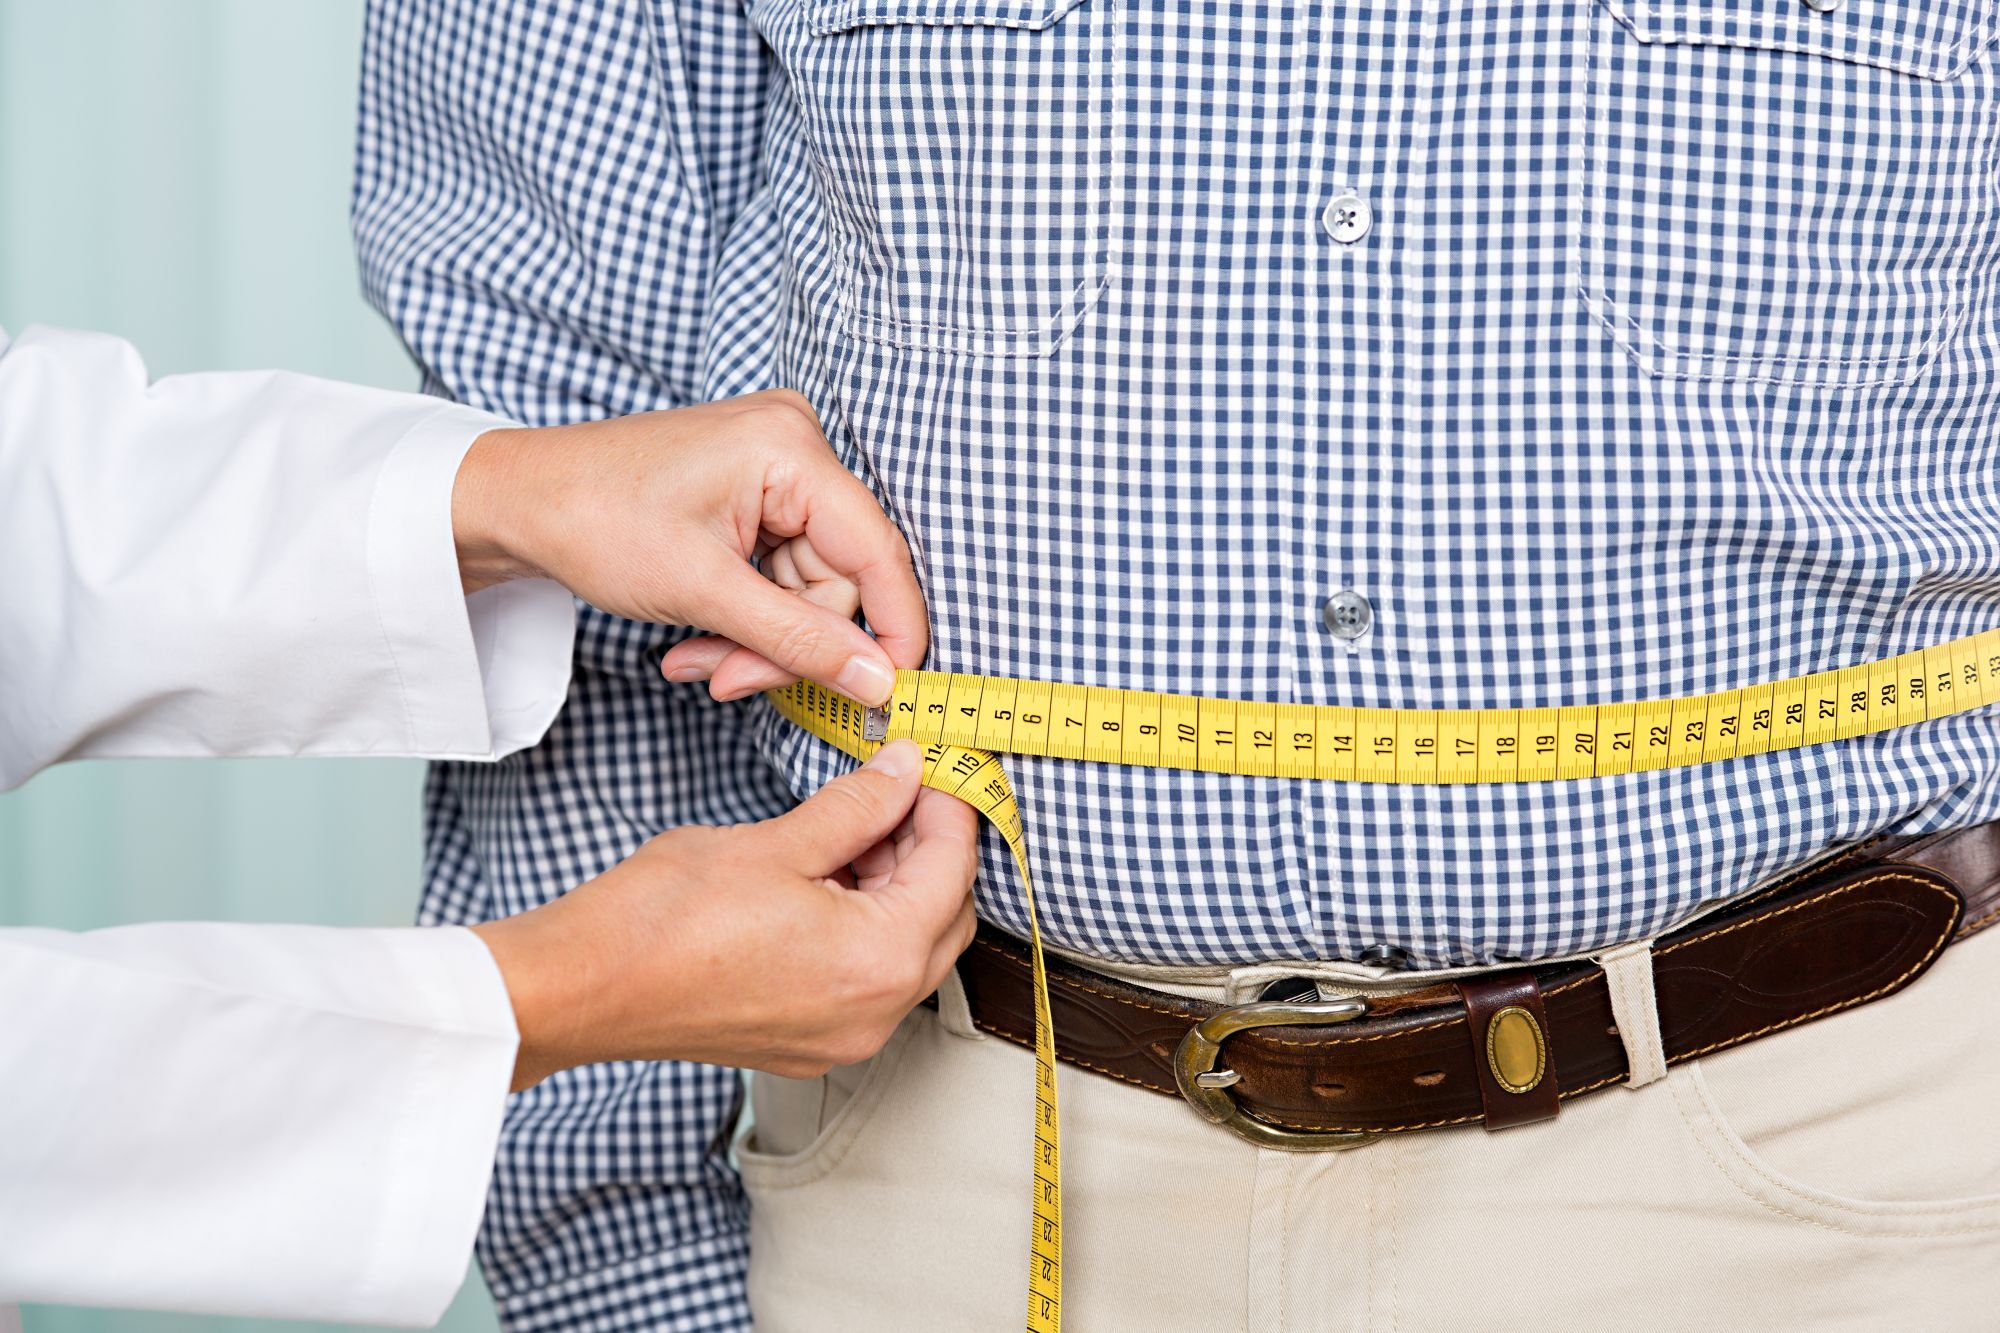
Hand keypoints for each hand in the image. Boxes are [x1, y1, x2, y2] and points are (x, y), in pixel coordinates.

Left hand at [451, 390, 923, 705]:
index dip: (893, 627)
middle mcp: (794, 446)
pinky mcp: (754, 494)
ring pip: (808, 588)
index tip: (891, 694)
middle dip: (787, 643)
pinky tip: (699, 639)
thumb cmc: (593, 523)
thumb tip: (878, 682)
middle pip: (838, 578)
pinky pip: (780, 575)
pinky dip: (745, 619)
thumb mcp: (704, 592)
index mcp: (790, 449)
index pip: (877, 550)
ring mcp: (774, 469)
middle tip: (728, 681)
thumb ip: (800, 640)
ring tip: (697, 663)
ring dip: (758, 640)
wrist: (517, 502)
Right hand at [471, 740, 978, 1087]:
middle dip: (931, 849)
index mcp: (878, 960)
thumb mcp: (778, 842)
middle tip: (897, 791)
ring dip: (898, 888)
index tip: (931, 767)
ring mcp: (842, 1037)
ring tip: (854, 829)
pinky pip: (868, 980)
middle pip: (945, 919)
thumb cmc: (663, 920)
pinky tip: (828, 879)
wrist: (582, 987)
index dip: (948, 807)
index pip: (951, 870)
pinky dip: (866, 928)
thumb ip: (858, 807)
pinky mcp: (808, 1042)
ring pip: (909, 952)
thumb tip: (905, 774)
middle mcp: (875, 1014)